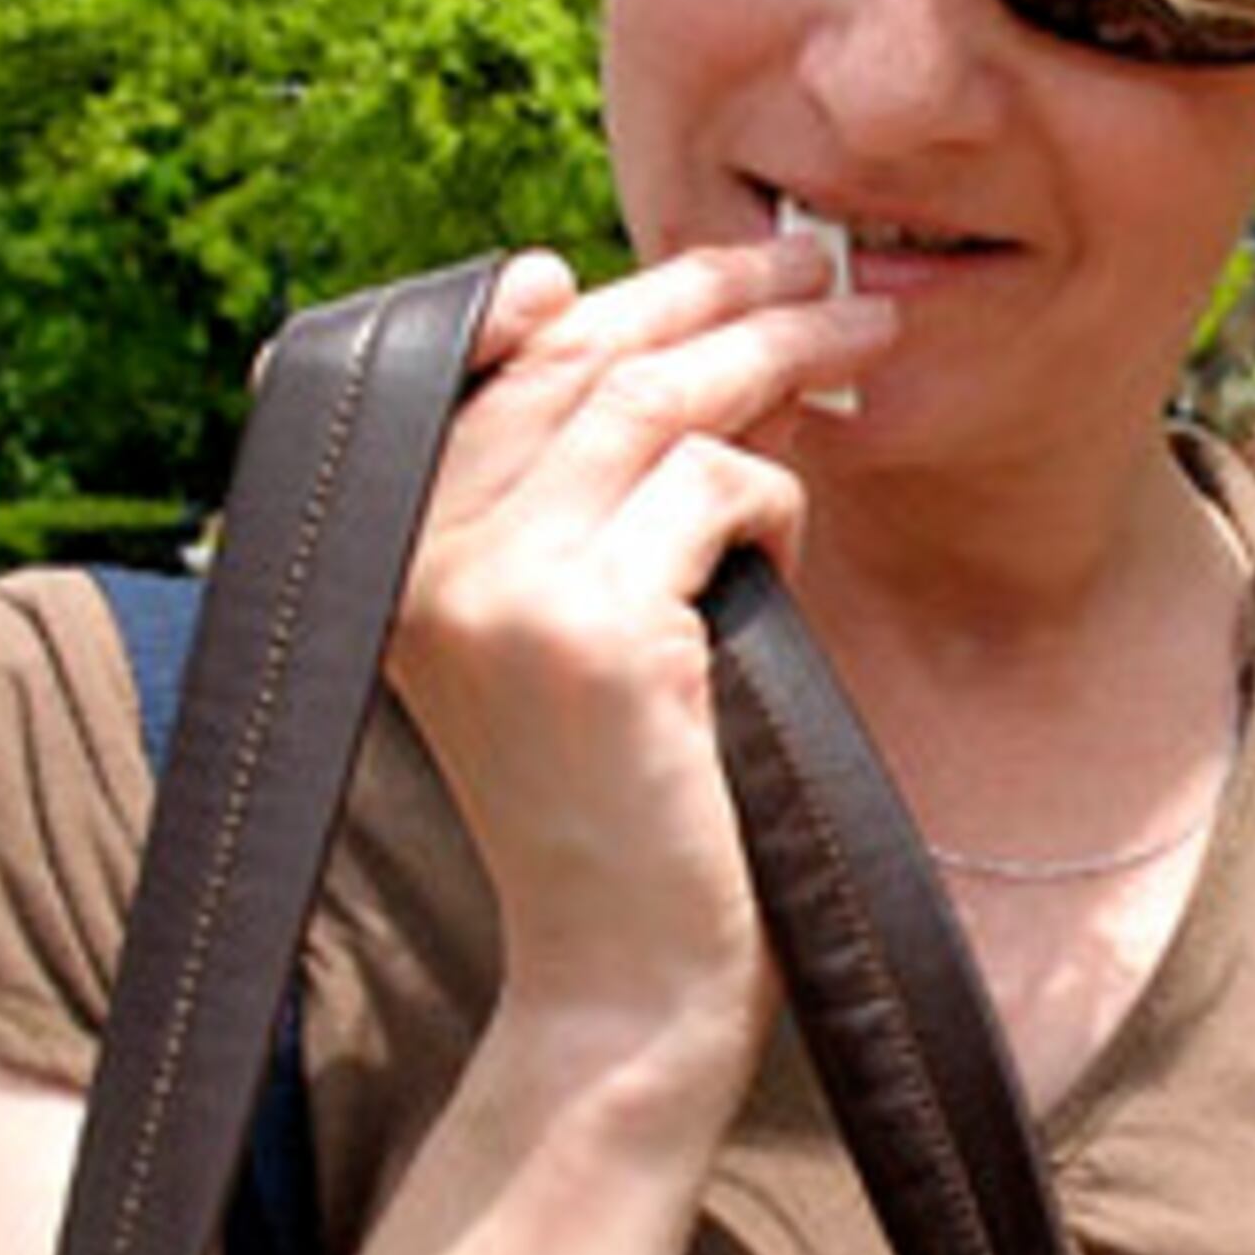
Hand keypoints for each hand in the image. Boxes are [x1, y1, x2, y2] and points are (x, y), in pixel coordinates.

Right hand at [385, 239, 889, 1077]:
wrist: (619, 990)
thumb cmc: (618, 820)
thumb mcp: (570, 640)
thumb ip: (584, 508)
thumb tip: (697, 349)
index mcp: (393, 556)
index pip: (491, 371)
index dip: (592, 302)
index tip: (684, 271)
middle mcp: (421, 557)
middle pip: (574, 362)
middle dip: (709, 293)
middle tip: (817, 264)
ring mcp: (498, 589)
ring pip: (653, 400)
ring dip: (775, 349)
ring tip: (861, 328)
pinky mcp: (594, 629)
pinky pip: (716, 488)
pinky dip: (776, 502)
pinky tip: (789, 545)